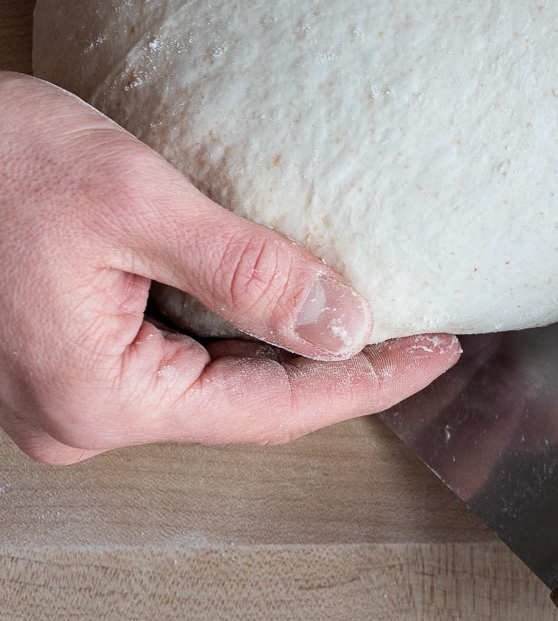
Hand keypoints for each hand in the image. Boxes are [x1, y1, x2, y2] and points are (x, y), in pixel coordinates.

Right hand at [0, 72, 459, 463]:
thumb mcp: (137, 201)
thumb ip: (249, 271)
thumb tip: (347, 327)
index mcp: (101, 398)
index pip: (276, 410)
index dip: (371, 381)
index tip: (443, 348)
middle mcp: (76, 418)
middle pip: (245, 405)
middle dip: (334, 368)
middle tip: (424, 326)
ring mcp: (58, 397)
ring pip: (207, 383)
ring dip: (281, 349)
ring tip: (367, 308)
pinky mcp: (50, 361)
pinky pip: (164, 358)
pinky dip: (227, 331)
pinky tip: (276, 295)